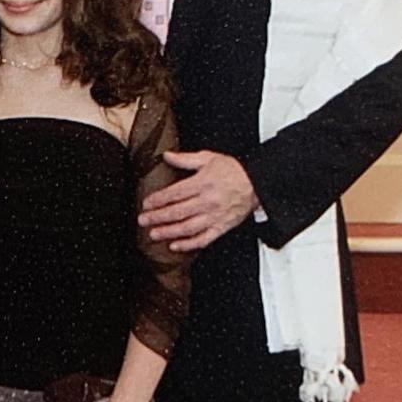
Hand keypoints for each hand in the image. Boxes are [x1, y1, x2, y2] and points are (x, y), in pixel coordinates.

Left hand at [138, 149, 258, 251]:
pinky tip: (176, 245)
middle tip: (143, 220)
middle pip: (177, 212)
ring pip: (188, 227)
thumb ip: (186, 159)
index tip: (146, 204)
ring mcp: (214, 216)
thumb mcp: (209, 158)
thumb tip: (167, 156)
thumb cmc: (233, 171)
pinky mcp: (222, 227)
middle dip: (158, 217)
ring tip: (154, 234)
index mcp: (202, 183)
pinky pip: (203, 239)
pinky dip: (189, 244)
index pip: (175, 193)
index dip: (158, 200)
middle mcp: (207, 201)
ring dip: (169, 232)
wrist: (257, 183)